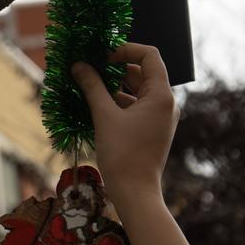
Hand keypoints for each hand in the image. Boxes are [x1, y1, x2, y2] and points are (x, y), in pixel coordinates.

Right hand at [71, 43, 177, 208]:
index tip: (102, 56)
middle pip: (142, 72)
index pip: (149, 55)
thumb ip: (92, 86)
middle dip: (115, 68)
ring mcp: (160, 117)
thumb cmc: (122, 154)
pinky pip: (136, 106)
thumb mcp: (104, 116)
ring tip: (88, 84)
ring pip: (137, 90)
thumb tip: (79, 65)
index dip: (125, 49)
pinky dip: (118, 102)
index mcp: (161, 95)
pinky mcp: (152, 129)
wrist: (135, 194)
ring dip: (114, 85)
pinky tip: (95, 105)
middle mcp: (165, 103)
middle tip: (90, 67)